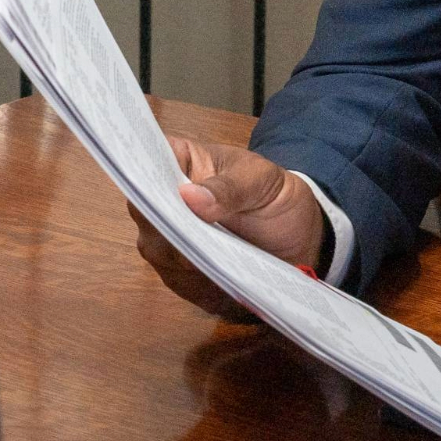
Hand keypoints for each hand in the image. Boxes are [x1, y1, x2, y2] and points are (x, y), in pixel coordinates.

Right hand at [133, 135, 325, 318]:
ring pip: (156, 248)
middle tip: (195, 235)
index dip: (144, 176)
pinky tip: (219, 279)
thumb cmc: (273, 193)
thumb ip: (230, 186)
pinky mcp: (178, 270)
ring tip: (214, 260)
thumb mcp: (262, 180)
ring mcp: (166, 236)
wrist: (295, 234)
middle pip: (145, 211)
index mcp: (179, 160)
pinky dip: (196, 280)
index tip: (159, 191)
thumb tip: (189, 196)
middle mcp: (162, 199)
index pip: (146, 162)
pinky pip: (177, 278)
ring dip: (182, 256)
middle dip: (166, 223)